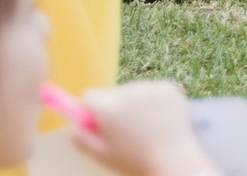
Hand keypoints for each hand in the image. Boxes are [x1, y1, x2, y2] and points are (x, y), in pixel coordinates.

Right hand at [69, 80, 217, 175]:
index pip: (89, 95)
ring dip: (135, 103)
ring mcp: (151, 87)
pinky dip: (154, 101)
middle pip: (112, 93)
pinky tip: (159, 119)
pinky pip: (153, 89)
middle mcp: (128, 91)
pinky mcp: (169, 87)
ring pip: (133, 90)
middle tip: (126, 130)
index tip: (100, 123)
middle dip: (115, 107)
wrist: (174, 160)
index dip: (92, 110)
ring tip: (145, 127)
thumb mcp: (101, 154)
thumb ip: (80, 137)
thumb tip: (73, 122)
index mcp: (108, 107)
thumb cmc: (134, 160)